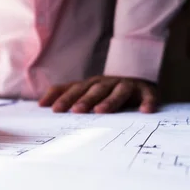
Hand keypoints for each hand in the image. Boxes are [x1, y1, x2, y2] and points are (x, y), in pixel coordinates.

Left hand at [38, 76, 158, 113]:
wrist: (136, 77)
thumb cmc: (103, 90)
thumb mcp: (83, 90)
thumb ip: (62, 93)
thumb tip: (40, 103)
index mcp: (91, 84)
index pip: (76, 90)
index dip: (65, 98)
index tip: (54, 110)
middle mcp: (108, 83)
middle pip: (95, 90)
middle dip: (85, 100)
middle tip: (76, 111)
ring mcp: (127, 86)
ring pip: (118, 92)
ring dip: (110, 101)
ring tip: (101, 111)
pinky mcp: (146, 91)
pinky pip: (148, 96)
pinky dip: (147, 102)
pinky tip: (145, 111)